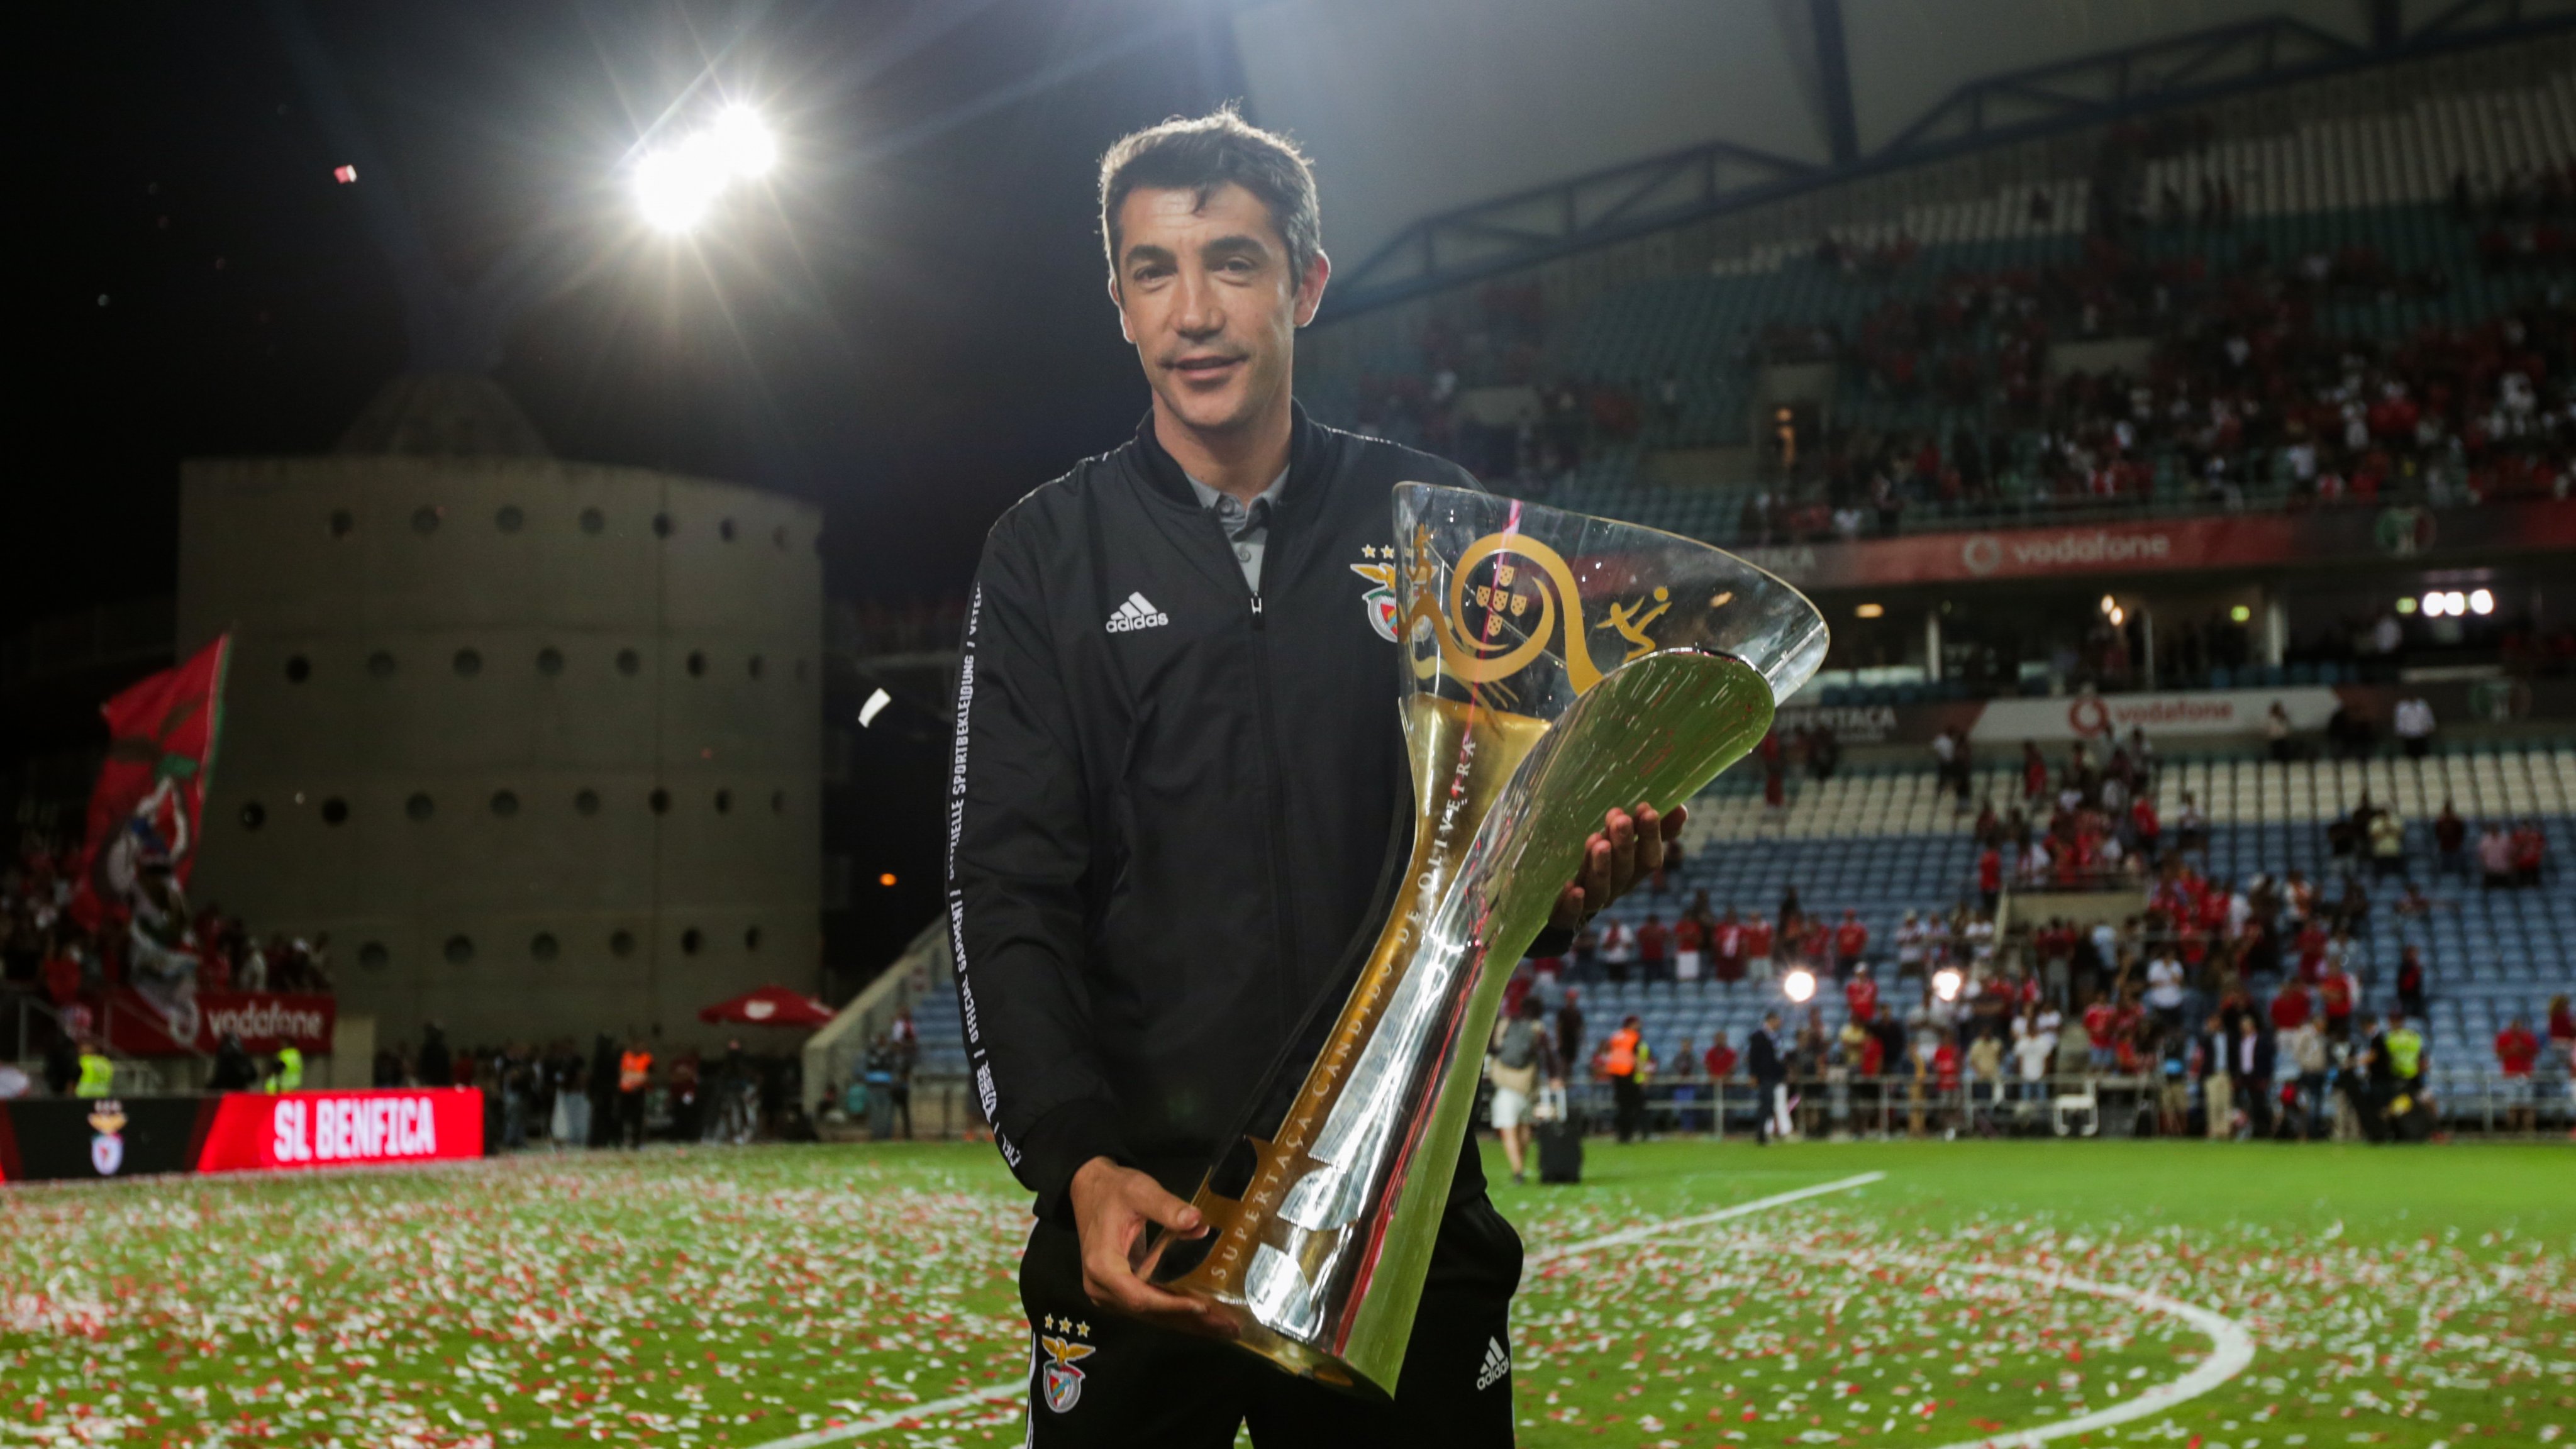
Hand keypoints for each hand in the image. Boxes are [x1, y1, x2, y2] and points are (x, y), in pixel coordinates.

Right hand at [1066, 1157, 1236, 1338]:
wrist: (1090, 1189)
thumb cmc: (1114, 1190)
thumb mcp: (1140, 1192)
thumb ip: (1167, 1207)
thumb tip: (1197, 1222)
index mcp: (1103, 1266)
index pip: (1140, 1297)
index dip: (1172, 1305)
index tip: (1204, 1306)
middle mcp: (1101, 1287)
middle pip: (1148, 1312)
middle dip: (1189, 1321)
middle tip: (1228, 1327)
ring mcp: (1108, 1292)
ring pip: (1150, 1314)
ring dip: (1186, 1321)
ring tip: (1224, 1326)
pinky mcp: (1118, 1290)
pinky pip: (1148, 1305)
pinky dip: (1175, 1310)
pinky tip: (1204, 1315)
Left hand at [1549, 802, 1684, 929]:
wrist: (1563, 909)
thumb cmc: (1600, 865)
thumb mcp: (1624, 844)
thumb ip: (1649, 829)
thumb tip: (1681, 808)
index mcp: (1631, 872)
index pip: (1648, 858)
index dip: (1650, 836)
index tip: (1648, 810)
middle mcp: (1614, 888)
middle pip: (1623, 870)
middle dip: (1625, 845)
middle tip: (1621, 819)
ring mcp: (1590, 902)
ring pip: (1600, 889)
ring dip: (1601, 867)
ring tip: (1598, 841)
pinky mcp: (1565, 915)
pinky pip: (1570, 914)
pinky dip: (1573, 904)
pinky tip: (1573, 889)